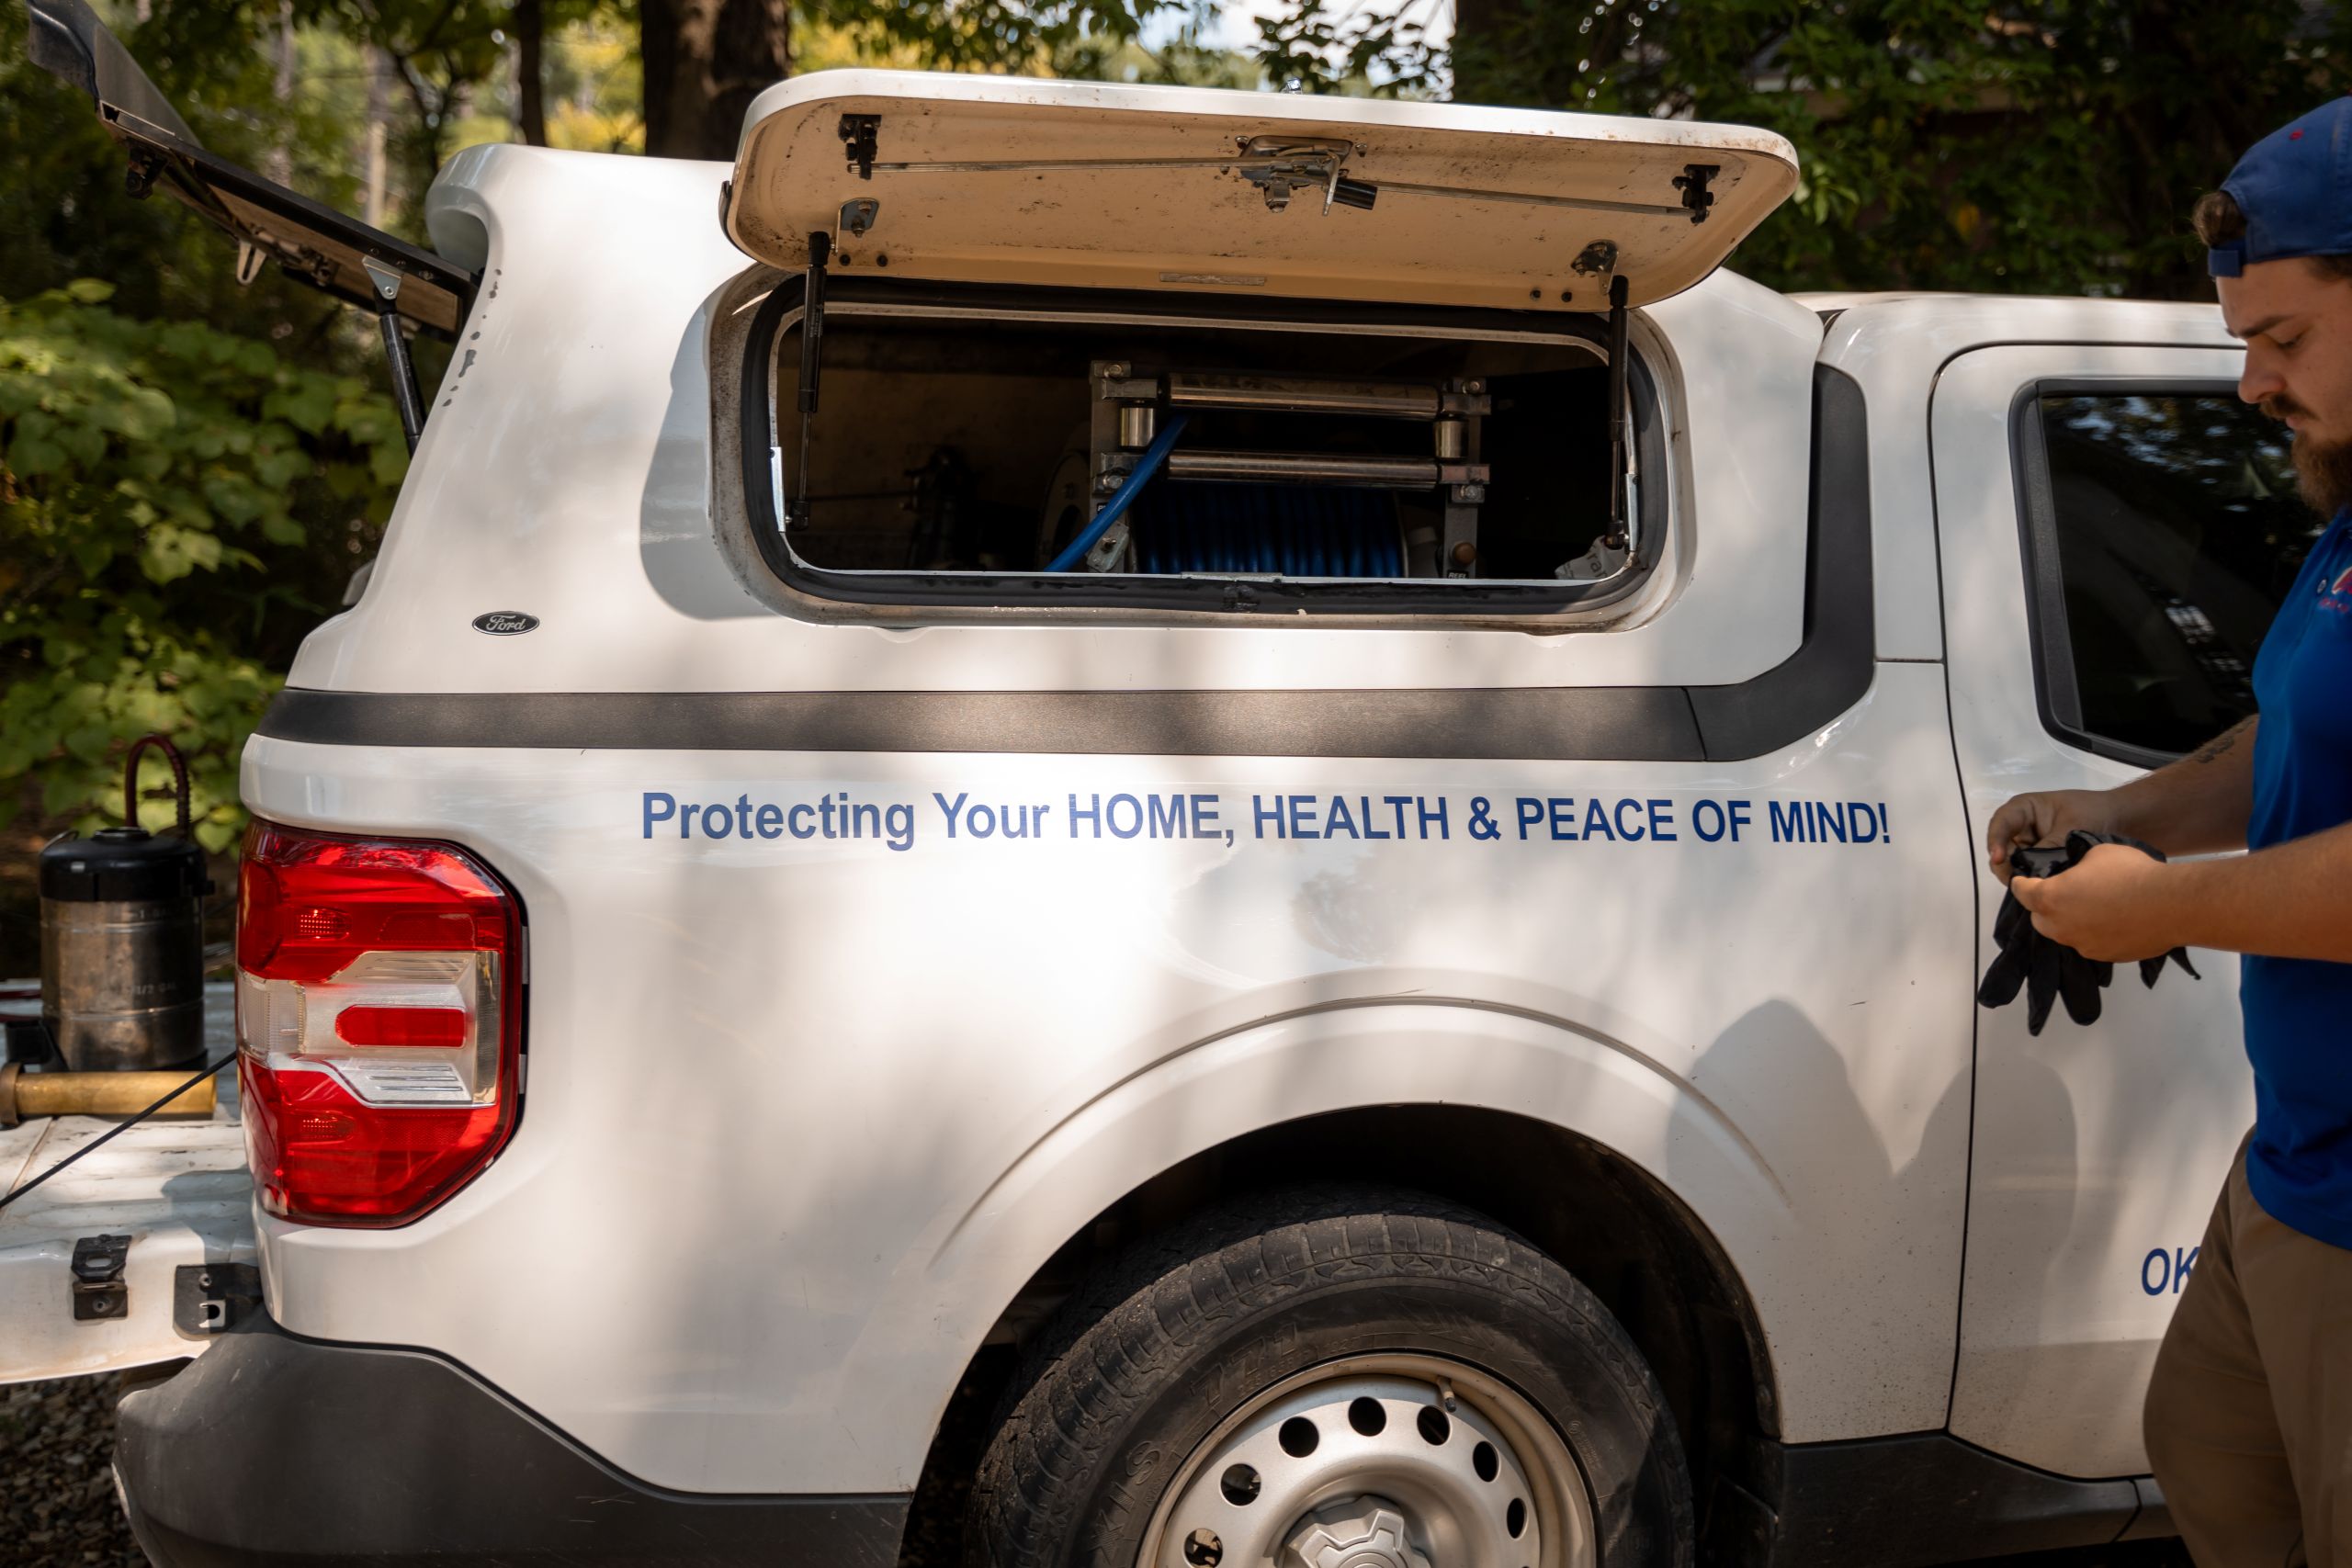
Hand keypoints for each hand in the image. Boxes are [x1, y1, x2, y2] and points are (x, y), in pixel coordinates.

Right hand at [1985, 790, 2115, 883]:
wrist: (2122, 819)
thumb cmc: (2095, 812)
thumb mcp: (2072, 826)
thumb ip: (2050, 846)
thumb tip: (2033, 871)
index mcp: (2025, 809)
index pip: (2002, 823)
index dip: (1996, 840)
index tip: (1998, 859)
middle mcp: (2022, 828)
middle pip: (2002, 847)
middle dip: (2005, 865)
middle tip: (2017, 882)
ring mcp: (2030, 845)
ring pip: (2013, 863)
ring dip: (2019, 875)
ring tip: (2032, 887)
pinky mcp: (2040, 860)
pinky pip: (2029, 871)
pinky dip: (2032, 880)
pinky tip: (2041, 889)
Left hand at [2009, 844, 2185, 962]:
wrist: (2170, 904)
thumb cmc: (2131, 873)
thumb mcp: (2097, 853)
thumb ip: (2077, 864)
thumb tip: (2079, 870)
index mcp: (2050, 898)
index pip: (2022, 892)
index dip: (2021, 884)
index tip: (2022, 881)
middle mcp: (2060, 926)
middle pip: (2039, 918)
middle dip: (2044, 907)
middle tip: (2061, 893)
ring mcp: (2081, 944)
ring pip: (2065, 934)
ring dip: (2070, 922)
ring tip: (2092, 907)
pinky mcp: (2104, 956)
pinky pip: (2090, 943)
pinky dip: (2094, 934)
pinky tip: (2112, 922)